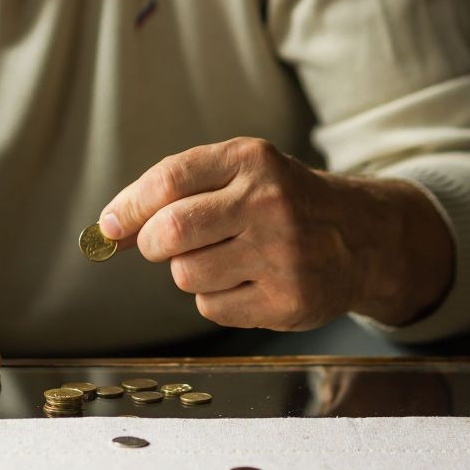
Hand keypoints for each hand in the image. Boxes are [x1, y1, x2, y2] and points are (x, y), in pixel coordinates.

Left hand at [99, 137, 453, 330]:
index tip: (109, 225)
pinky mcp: (289, 301)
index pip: (169, 180)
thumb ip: (172, 194)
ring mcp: (283, 254)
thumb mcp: (235, 175)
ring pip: (185, 275)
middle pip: (170, 232)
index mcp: (251, 161)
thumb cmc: (279, 202)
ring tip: (223, 258)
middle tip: (162, 245)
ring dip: (188, 271)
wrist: (361, 236)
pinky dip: (214, 299)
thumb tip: (108, 230)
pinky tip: (246, 281)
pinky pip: (211, 308)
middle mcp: (270, 203)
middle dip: (152, 244)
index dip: (128, 207)